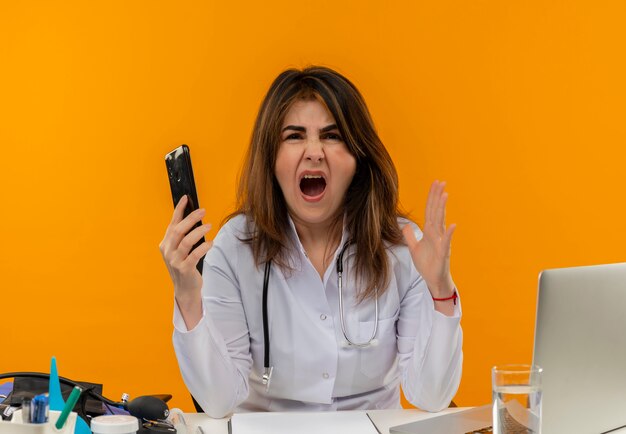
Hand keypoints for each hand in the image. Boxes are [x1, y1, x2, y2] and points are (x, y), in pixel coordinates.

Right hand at [159, 195, 212, 311]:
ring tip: (209, 226)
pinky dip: (203, 247)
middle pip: (178, 230)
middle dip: (191, 218)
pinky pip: (194, 255)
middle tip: (203, 211)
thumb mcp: (180, 249)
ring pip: (186, 241)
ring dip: (198, 231)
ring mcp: (174, 261)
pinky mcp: (184, 269)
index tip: (186, 198)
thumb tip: (194, 217)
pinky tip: (210, 243)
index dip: (179, 210)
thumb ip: (184, 236)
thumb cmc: (185, 265)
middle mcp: (167, 251)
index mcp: (165, 244)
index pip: (172, 223)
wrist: (185, 288)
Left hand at [402, 181, 455, 298]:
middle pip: (436, 212)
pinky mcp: (443, 252)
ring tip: (445, 195)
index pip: (430, 211)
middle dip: (437, 197)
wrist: (434, 280)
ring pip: (441, 222)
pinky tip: (453, 224)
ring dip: (442, 209)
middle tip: (441, 182)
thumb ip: (410, 236)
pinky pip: (446, 241)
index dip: (431, 197)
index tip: (435, 184)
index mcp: (429, 232)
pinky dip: (449, 233)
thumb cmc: (427, 264)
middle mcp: (437, 234)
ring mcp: (441, 242)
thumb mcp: (414, 248)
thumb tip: (405, 225)